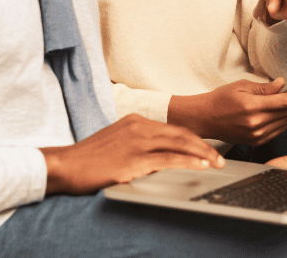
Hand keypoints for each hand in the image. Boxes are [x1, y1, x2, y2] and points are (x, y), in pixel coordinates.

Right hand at [40, 114, 223, 194]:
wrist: (65, 165)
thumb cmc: (89, 157)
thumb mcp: (118, 141)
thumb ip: (140, 143)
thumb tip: (162, 155)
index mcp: (137, 120)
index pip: (174, 128)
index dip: (194, 139)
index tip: (208, 149)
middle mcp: (139, 127)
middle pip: (181, 134)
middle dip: (204, 146)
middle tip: (221, 158)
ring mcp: (136, 142)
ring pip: (179, 144)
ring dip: (202, 155)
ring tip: (217, 164)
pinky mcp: (132, 160)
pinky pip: (167, 159)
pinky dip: (187, 162)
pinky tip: (199, 167)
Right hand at [167, 78, 286, 144]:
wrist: (204, 119)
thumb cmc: (220, 100)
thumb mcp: (241, 87)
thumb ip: (264, 88)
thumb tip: (283, 84)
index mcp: (252, 108)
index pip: (285, 101)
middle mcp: (256, 124)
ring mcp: (257, 135)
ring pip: (286, 121)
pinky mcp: (256, 141)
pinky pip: (278, 129)